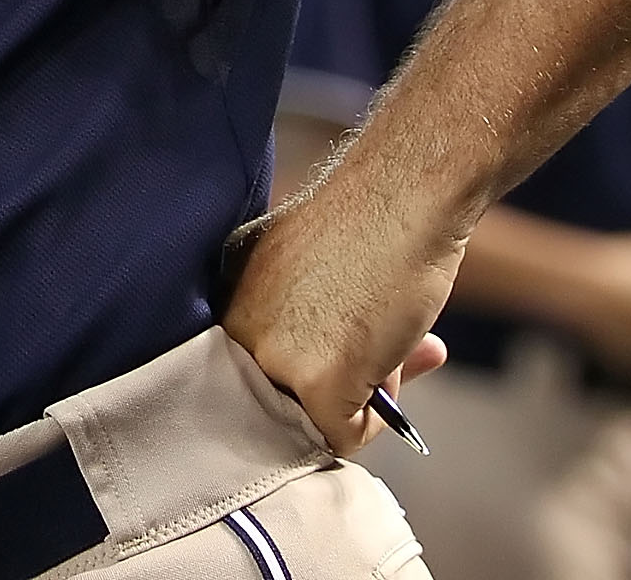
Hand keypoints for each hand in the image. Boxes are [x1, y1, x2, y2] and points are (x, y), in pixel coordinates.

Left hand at [222, 169, 454, 456]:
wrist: (404, 194)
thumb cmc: (369, 220)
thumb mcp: (316, 276)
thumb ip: (315, 327)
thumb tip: (337, 371)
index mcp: (227, 301)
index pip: (251, 369)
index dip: (302, 370)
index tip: (343, 358)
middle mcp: (235, 331)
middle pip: (276, 399)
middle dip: (331, 388)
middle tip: (379, 362)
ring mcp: (272, 360)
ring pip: (307, 421)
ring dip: (357, 397)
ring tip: (393, 344)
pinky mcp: (317, 385)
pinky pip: (341, 436)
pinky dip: (376, 419)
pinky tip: (396, 362)